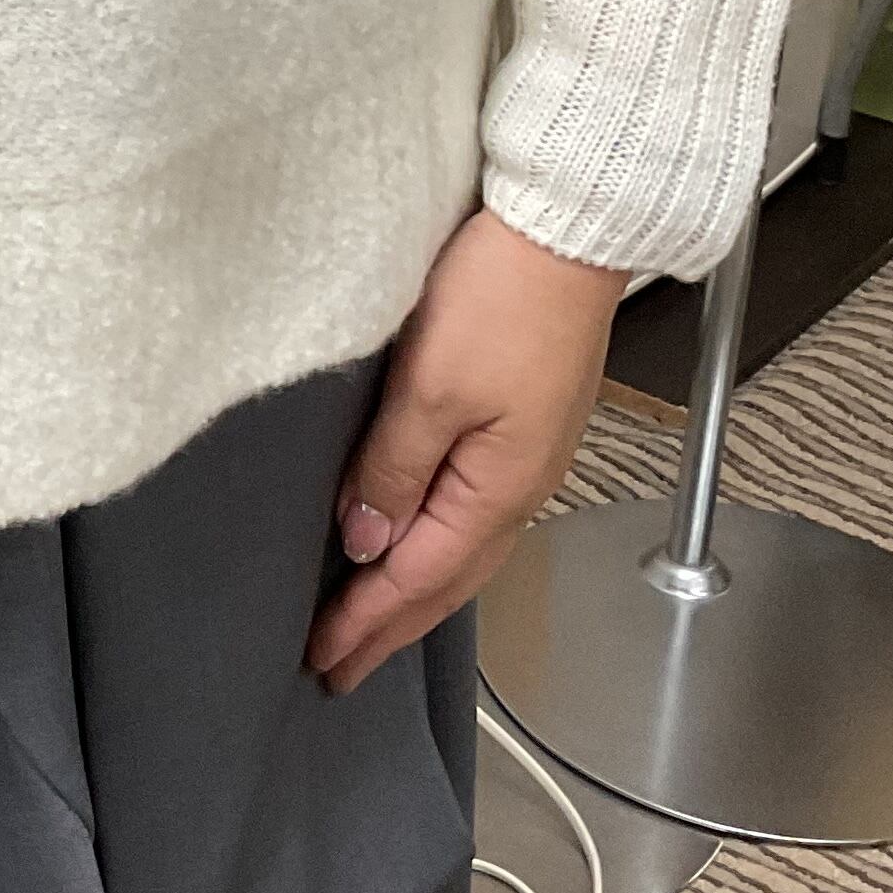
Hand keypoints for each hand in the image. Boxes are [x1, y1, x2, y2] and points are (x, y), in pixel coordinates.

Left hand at [307, 208, 624, 693]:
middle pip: (448, 579)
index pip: (418, 579)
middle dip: (391, 627)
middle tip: (341, 665)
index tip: (323, 659)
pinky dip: (437, 543)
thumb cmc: (507, 291)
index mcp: (499, 488)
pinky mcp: (524, 422)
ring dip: (414, 590)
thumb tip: (365, 539)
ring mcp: (527, 455)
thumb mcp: (430, 385)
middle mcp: (521, 484)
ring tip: (371, 619)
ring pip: (463, 549)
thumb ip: (394, 469)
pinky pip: (473, 509)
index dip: (366, 623)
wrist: (568, 227)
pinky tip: (415, 539)